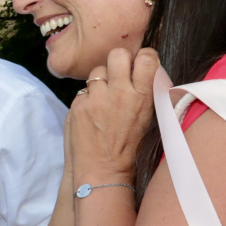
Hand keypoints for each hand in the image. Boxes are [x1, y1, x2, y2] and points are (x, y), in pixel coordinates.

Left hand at [68, 46, 158, 184]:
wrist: (103, 171)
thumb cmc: (129, 148)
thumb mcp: (147, 118)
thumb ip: (144, 92)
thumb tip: (141, 70)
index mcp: (143, 96)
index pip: (146, 57)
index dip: (142, 57)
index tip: (139, 64)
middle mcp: (120, 93)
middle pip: (117, 54)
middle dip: (117, 61)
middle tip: (117, 74)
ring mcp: (97, 98)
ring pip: (97, 71)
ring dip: (100, 81)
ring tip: (103, 100)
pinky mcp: (79, 105)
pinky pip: (83, 90)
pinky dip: (87, 99)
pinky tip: (91, 114)